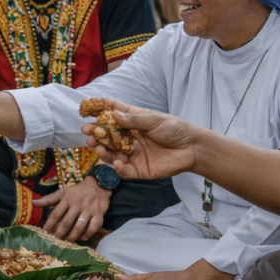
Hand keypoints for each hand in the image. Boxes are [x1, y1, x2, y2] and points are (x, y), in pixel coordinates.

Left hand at [35, 177, 109, 240]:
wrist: (98, 186)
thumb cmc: (77, 191)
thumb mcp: (63, 192)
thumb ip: (49, 199)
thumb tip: (33, 202)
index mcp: (67, 199)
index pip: (56, 214)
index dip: (49, 225)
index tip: (45, 233)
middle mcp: (77, 205)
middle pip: (67, 222)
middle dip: (60, 233)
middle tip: (55, 241)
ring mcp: (89, 210)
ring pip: (79, 227)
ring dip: (72, 236)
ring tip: (67, 241)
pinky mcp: (99, 214)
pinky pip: (93, 228)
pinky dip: (87, 235)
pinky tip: (82, 238)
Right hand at [82, 102, 199, 179]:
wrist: (192, 148)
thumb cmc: (175, 129)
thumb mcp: (154, 120)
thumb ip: (134, 119)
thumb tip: (113, 115)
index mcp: (134, 122)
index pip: (114, 114)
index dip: (100, 110)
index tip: (87, 108)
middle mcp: (130, 138)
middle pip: (108, 137)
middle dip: (96, 134)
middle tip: (87, 132)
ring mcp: (133, 154)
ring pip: (113, 154)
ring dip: (103, 151)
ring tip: (97, 147)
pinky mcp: (139, 170)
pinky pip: (125, 171)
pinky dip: (119, 168)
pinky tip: (117, 163)